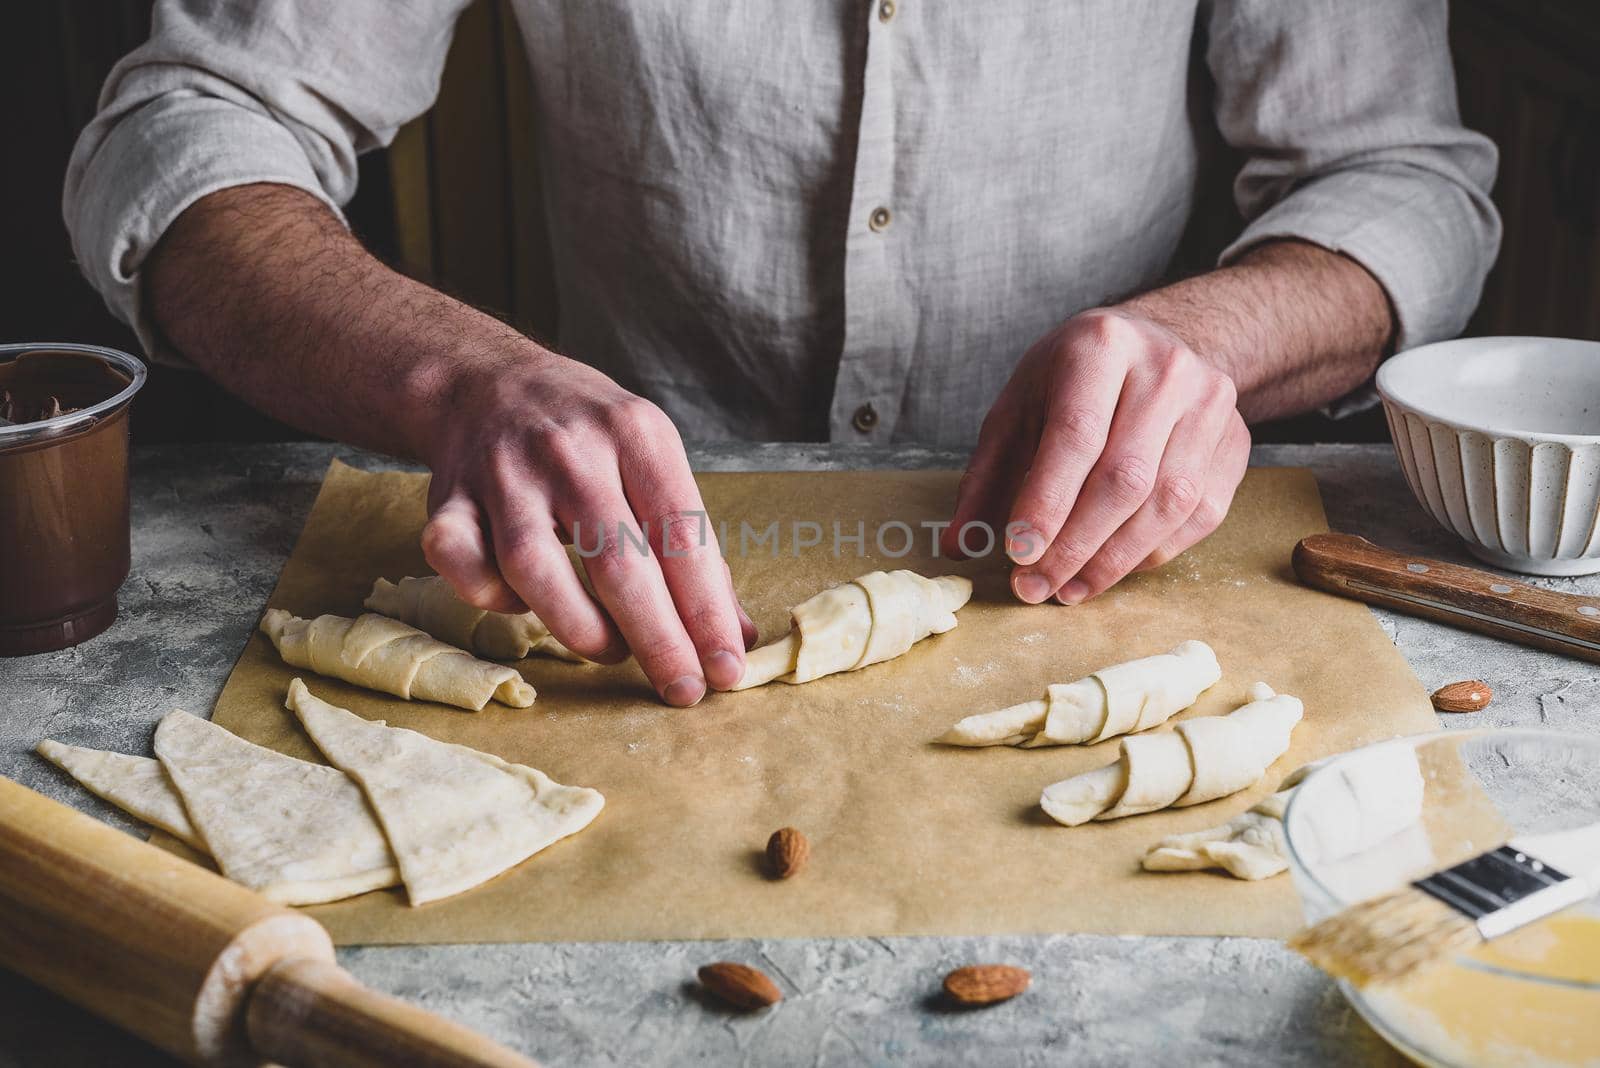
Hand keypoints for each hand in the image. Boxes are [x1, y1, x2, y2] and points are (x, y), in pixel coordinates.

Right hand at [416, 348, 756, 705]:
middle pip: (617, 563)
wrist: (484, 381)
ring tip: (612, 650)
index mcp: (636, 434)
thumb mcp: (653, 460)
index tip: (726, 669)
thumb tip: (734, 636)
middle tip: (683, 689)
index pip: (681, 536)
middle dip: (658, 640)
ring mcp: (503, 473)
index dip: (706, 612)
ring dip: (581, 629)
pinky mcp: (446, 498)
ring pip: (536, 571)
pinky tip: (523, 603)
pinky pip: (461, 565)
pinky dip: (492, 599)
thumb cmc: (587, 435)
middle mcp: (569, 449)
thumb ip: (693, 546)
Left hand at [942, 308, 1249, 603]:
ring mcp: (1211, 405)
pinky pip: (1198, 515)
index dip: (1048, 503)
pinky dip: (1152, 553)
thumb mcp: (1018, 406)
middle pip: (1124, 478)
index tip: (1019, 554)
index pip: (1077, 436)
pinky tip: (1111, 569)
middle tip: (1035, 587)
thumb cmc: (1073, 379)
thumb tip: (961, 544)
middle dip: (1075, 546)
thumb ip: (988, 475)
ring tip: (1068, 590)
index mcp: (1101, 346)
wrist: (1156, 345)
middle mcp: (1166, 370)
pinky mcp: (1236, 442)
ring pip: (1167, 504)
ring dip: (1113, 561)